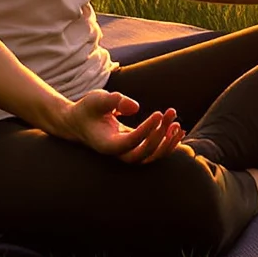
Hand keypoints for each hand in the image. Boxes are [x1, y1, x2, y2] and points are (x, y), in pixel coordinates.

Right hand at [50, 89, 184, 162]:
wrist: (79, 123)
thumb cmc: (88, 109)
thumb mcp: (96, 100)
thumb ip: (113, 101)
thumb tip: (135, 107)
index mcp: (107, 144)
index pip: (131, 142)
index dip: (146, 131)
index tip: (158, 114)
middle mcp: (118, 154)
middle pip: (143, 154)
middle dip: (159, 136)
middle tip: (168, 113)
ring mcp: (127, 153)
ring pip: (151, 157)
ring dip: (167, 142)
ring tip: (177, 124)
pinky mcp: (135, 148)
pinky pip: (154, 153)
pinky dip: (167, 144)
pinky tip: (178, 130)